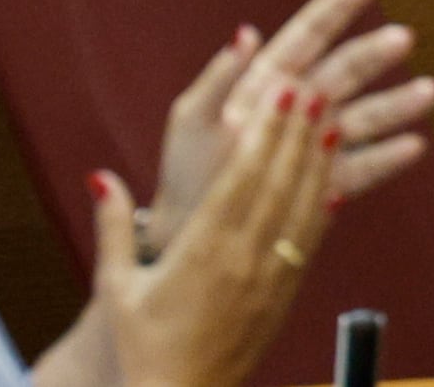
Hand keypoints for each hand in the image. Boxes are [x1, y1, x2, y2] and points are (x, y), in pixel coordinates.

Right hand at [90, 59, 332, 386]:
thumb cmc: (143, 349)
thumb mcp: (116, 289)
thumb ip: (112, 229)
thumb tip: (100, 176)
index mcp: (202, 253)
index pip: (242, 178)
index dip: (266, 132)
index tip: (282, 91)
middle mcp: (243, 260)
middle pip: (278, 183)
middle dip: (297, 131)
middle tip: (314, 85)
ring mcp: (270, 278)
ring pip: (302, 206)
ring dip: (318, 159)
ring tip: (331, 116)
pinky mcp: (285, 295)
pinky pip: (310, 239)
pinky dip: (324, 202)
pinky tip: (333, 176)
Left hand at [147, 0, 433, 240]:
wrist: (187, 234)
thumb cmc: (186, 173)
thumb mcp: (190, 121)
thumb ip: (217, 79)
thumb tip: (245, 32)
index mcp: (267, 83)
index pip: (308, 34)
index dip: (338, 4)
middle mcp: (299, 106)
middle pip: (344, 71)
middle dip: (374, 54)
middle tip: (403, 38)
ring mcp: (315, 143)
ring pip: (363, 116)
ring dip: (396, 103)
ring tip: (429, 92)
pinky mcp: (323, 182)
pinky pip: (361, 167)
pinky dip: (387, 158)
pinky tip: (414, 146)